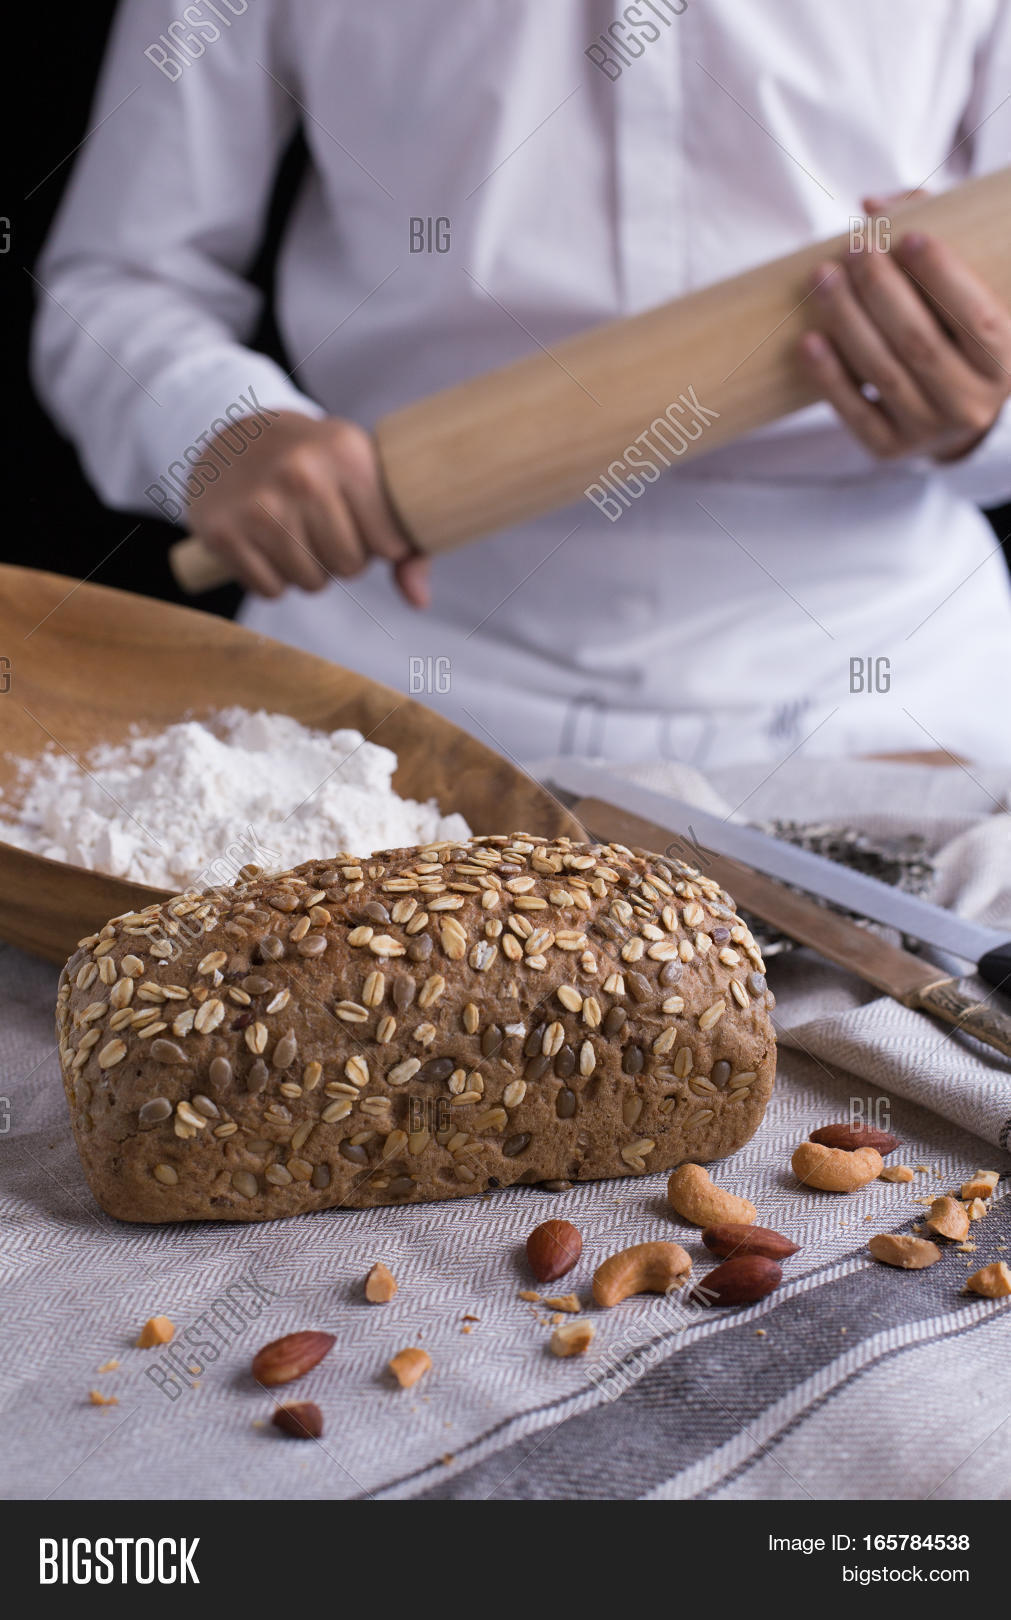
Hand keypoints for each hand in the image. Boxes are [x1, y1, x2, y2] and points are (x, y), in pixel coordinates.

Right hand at [189, 410, 429, 605]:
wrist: (230, 438)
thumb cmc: (313, 463)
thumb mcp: (360, 475)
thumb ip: (400, 539)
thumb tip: (419, 600)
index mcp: (345, 451)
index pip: (390, 543)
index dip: (379, 543)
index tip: (361, 520)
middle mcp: (302, 473)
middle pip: (350, 566)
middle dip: (342, 558)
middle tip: (322, 525)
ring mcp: (259, 504)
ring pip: (312, 583)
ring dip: (308, 570)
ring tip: (294, 532)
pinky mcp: (223, 533)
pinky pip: (271, 590)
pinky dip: (273, 578)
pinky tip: (264, 543)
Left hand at [799, 202, 1010, 462]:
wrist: (957, 412)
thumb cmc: (959, 333)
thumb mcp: (970, 289)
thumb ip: (934, 238)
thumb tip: (873, 204)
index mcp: (1006, 362)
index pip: (977, 317)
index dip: (943, 276)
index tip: (908, 235)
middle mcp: (973, 402)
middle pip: (920, 342)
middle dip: (881, 290)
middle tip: (854, 249)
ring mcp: (930, 430)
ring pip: (884, 372)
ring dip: (847, 322)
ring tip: (823, 279)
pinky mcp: (890, 448)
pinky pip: (856, 414)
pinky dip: (830, 377)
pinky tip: (809, 340)